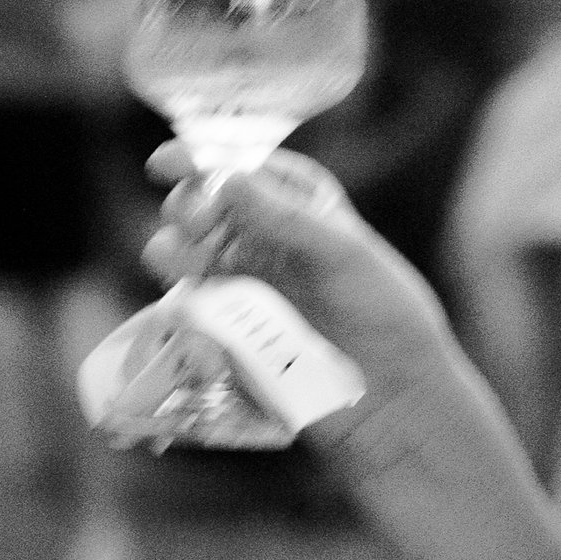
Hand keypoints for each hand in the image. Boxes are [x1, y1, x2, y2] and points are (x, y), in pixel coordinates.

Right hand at [142, 146, 453, 447]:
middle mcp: (260, 240)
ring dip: (171, 255)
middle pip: (199, 210)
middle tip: (196, 221)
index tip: (167, 163)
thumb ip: (286, 218)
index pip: (239, 170)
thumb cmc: (385, 315)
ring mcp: (239, 288)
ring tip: (180, 262)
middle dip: (187, 208)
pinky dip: (188, 319)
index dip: (201, 160)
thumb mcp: (346, 255)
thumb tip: (226, 179)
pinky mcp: (225, 337)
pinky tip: (207, 332)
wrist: (393, 399)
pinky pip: (189, 319)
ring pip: (180, 259)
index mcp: (295, 205)